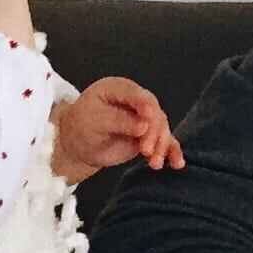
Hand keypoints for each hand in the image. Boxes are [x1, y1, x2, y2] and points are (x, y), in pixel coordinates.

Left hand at [51, 77, 184, 181]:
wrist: (76, 145)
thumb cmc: (80, 126)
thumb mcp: (93, 120)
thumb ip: (118, 121)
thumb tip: (144, 126)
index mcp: (121, 89)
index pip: (140, 96)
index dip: (147, 109)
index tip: (148, 125)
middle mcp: (136, 102)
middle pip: (155, 114)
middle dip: (154, 133)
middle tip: (146, 151)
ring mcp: (144, 119)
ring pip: (161, 130)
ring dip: (162, 146)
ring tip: (155, 163)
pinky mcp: (147, 136)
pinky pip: (162, 142)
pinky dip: (170, 152)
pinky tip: (176, 163)